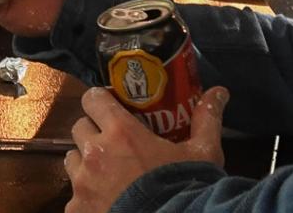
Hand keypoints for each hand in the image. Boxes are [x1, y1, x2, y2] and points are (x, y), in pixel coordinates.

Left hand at [64, 86, 229, 212]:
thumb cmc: (187, 187)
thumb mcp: (203, 153)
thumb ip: (206, 119)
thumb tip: (220, 91)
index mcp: (120, 133)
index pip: (92, 99)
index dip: (99, 101)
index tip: (109, 108)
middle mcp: (95, 154)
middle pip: (79, 128)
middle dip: (93, 133)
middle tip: (113, 145)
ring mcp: (83, 184)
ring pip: (72, 161)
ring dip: (86, 164)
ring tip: (108, 176)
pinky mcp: (77, 210)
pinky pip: (74, 197)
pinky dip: (87, 199)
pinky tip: (107, 204)